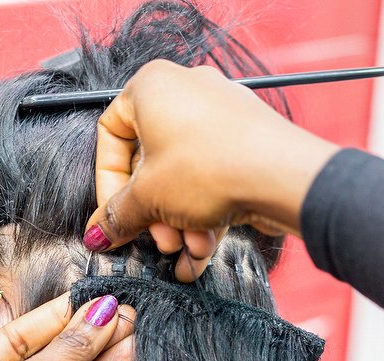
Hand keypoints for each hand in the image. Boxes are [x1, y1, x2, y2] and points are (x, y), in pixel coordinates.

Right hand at [84, 59, 339, 281]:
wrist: (284, 177)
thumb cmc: (212, 167)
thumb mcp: (149, 197)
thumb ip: (117, 215)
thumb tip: (99, 232)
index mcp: (152, 86)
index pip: (111, 136)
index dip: (108, 185)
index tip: (114, 217)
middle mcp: (187, 92)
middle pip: (150, 163)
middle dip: (152, 212)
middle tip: (157, 240)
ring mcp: (221, 116)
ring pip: (183, 178)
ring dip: (179, 221)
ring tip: (187, 249)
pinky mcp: (248, 142)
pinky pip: (212, 179)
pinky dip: (205, 214)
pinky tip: (202, 250)